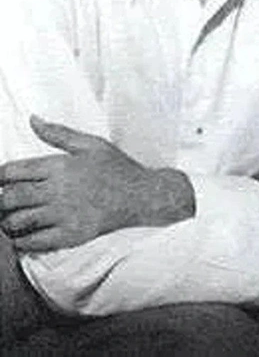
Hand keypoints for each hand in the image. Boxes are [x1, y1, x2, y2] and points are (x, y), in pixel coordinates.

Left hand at [0, 116, 194, 252]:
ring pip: (17, 222)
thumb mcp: (90, 143)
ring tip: (12, 218)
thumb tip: (33, 119)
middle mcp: (57, 191)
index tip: (2, 181)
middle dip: (0, 200)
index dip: (0, 177)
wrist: (141, 196)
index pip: (12, 173)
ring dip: (8, 221)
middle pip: (9, 199)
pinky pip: (33, 242)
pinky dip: (21, 241)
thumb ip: (58, 133)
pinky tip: (25, 235)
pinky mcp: (69, 236)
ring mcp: (62, 215)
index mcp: (58, 166)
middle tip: (5, 201)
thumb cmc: (116, 167)